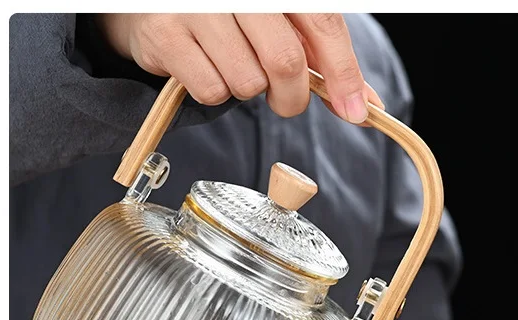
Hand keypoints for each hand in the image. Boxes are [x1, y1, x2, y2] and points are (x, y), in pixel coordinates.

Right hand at [96, 13, 383, 122]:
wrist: (154, 1)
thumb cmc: (229, 12)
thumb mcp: (280, 20)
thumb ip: (320, 55)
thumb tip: (363, 102)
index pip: (323, 22)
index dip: (343, 71)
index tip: (355, 111)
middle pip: (285, 61)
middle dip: (292, 96)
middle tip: (285, 100)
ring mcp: (197, 6)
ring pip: (247, 82)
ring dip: (248, 89)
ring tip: (232, 64)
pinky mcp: (165, 33)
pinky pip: (211, 90)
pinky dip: (215, 92)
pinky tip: (205, 66)